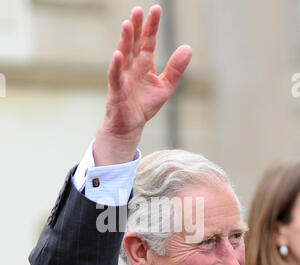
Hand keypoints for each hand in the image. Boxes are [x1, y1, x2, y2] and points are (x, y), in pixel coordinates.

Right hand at [94, 5, 191, 165]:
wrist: (130, 125)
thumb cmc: (145, 105)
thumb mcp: (166, 86)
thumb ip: (176, 68)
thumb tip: (188, 48)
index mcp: (145, 64)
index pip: (148, 41)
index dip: (152, 26)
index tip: (156, 9)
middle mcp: (132, 66)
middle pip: (134, 43)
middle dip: (136, 27)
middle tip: (137, 10)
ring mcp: (123, 77)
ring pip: (124, 55)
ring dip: (125, 40)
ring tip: (127, 24)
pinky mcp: (116, 90)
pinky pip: (115, 76)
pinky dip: (116, 66)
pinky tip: (118, 54)